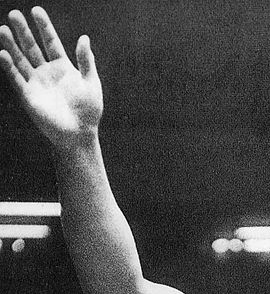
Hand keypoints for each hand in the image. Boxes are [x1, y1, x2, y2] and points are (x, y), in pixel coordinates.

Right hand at [0, 7, 101, 149]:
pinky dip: (9, 67)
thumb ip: (86, 60)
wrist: (80, 135)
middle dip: (23, 31)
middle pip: (31, 47)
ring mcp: (36, 84)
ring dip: (11, 46)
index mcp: (63, 67)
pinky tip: (3, 54)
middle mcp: (47, 73)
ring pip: (21, 60)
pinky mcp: (29, 96)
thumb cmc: (89, 112)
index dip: (44, 27)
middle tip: (14, 14)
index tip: (36, 11)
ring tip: (3, 29)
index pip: (50, 42)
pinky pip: (17, 79)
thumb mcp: (91, 83)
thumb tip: (84, 38)